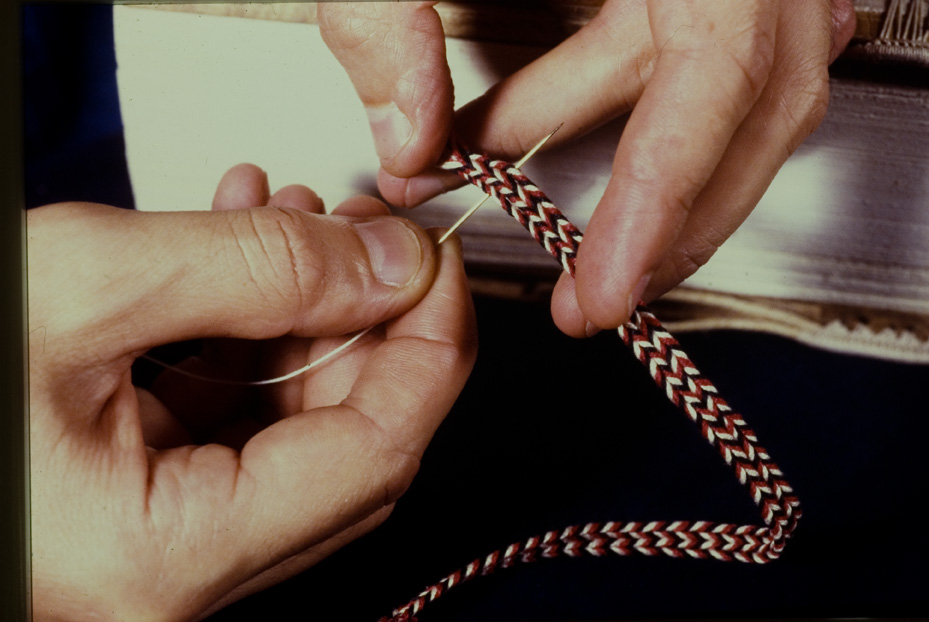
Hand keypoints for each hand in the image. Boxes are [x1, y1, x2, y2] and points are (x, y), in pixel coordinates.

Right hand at [27, 163, 476, 620]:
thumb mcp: (83, 283)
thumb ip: (259, 268)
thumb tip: (389, 261)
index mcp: (165, 559)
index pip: (376, 455)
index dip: (431, 349)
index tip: (438, 265)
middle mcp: (172, 579)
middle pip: (345, 449)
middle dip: (369, 327)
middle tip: (367, 234)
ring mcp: (159, 549)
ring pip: (292, 434)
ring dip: (305, 319)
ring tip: (290, 221)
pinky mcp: (139, 509)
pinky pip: (232, 427)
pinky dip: (247, 340)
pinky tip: (233, 260)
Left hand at [319, 0, 855, 334]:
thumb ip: (384, 9)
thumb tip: (405, 133)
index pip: (720, 78)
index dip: (670, 200)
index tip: (613, 286)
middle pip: (754, 106)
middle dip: (672, 216)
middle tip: (598, 294)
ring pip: (724, 87)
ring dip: (633, 166)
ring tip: (552, 217)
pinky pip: (683, 47)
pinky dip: (613, 106)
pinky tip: (538, 128)